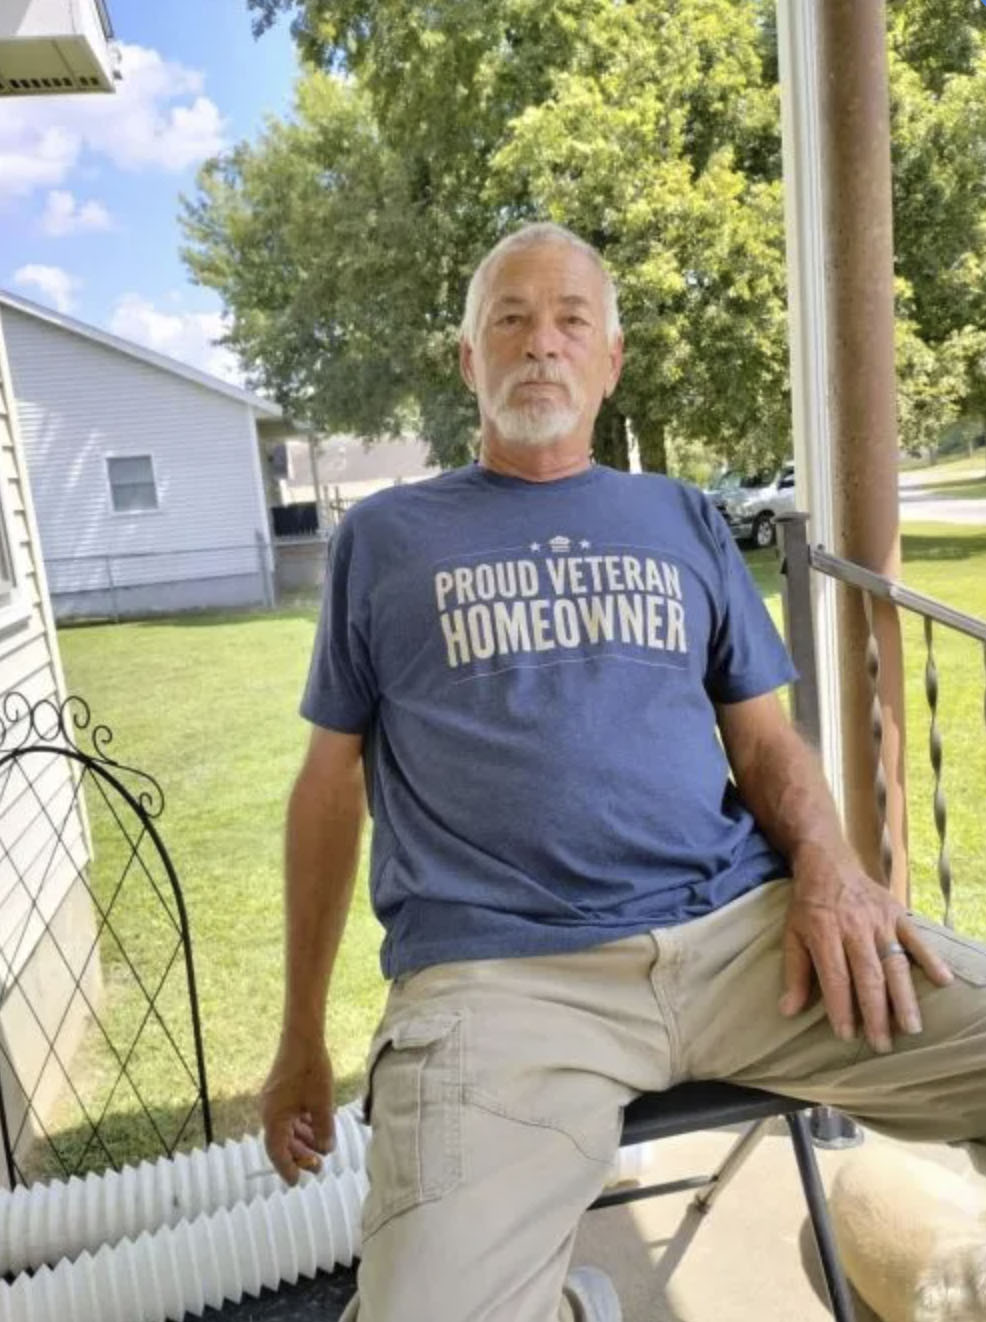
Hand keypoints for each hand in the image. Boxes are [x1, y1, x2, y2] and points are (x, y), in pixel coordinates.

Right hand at [260, 1036, 334, 1184]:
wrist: (303, 1039)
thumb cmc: (311, 1070)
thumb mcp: (322, 1104)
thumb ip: (323, 1130)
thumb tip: (325, 1150)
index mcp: (274, 1118)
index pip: (277, 1152)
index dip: (287, 1168)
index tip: (296, 1182)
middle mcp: (269, 1112)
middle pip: (282, 1143)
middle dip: (300, 1156)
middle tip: (318, 1166)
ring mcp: (274, 1102)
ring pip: (287, 1130)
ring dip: (303, 1141)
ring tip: (321, 1148)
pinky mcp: (280, 1093)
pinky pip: (289, 1117)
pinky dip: (301, 1126)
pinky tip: (317, 1129)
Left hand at [779, 848, 953, 1052]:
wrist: (827, 862)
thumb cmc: (808, 905)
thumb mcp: (791, 934)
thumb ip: (794, 973)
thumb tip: (787, 1011)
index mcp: (823, 932)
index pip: (835, 977)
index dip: (840, 1008)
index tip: (846, 1035)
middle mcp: (853, 927)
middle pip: (868, 975)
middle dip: (876, 1013)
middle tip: (882, 1044)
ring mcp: (879, 920)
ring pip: (894, 962)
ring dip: (904, 997)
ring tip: (910, 1027)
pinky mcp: (897, 913)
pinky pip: (916, 937)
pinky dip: (931, 958)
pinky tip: (943, 980)